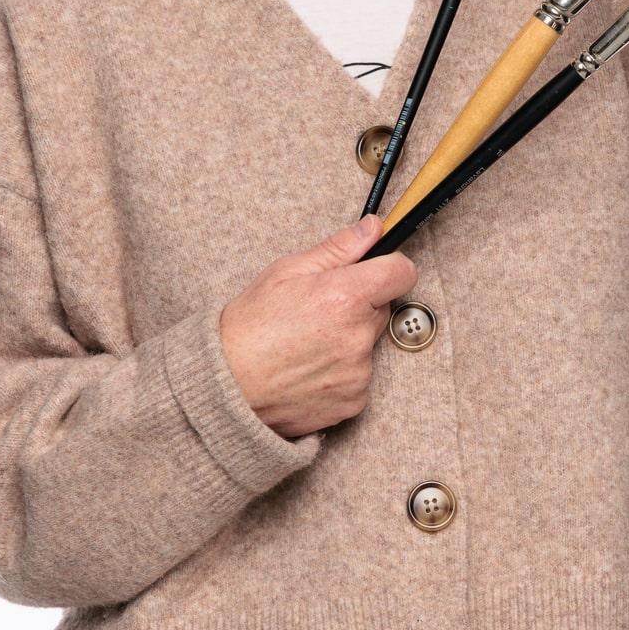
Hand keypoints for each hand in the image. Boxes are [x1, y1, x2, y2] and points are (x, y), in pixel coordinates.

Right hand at [220, 214, 416, 438]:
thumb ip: (338, 249)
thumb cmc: (248, 328)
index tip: (376, 271)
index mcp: (345, 298)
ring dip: (348, 342)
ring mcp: (358, 372)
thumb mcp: (286, 273)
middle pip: (382, 309)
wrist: (226, 386)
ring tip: (307, 345)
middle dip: (359, 306)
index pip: (402, 272)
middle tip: (319, 312)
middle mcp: (358, 337)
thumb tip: (372, 229)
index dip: (389, 268)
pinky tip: (309, 369)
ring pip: (368, 345)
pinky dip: (341, 373)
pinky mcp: (354, 401)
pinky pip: (359, 377)